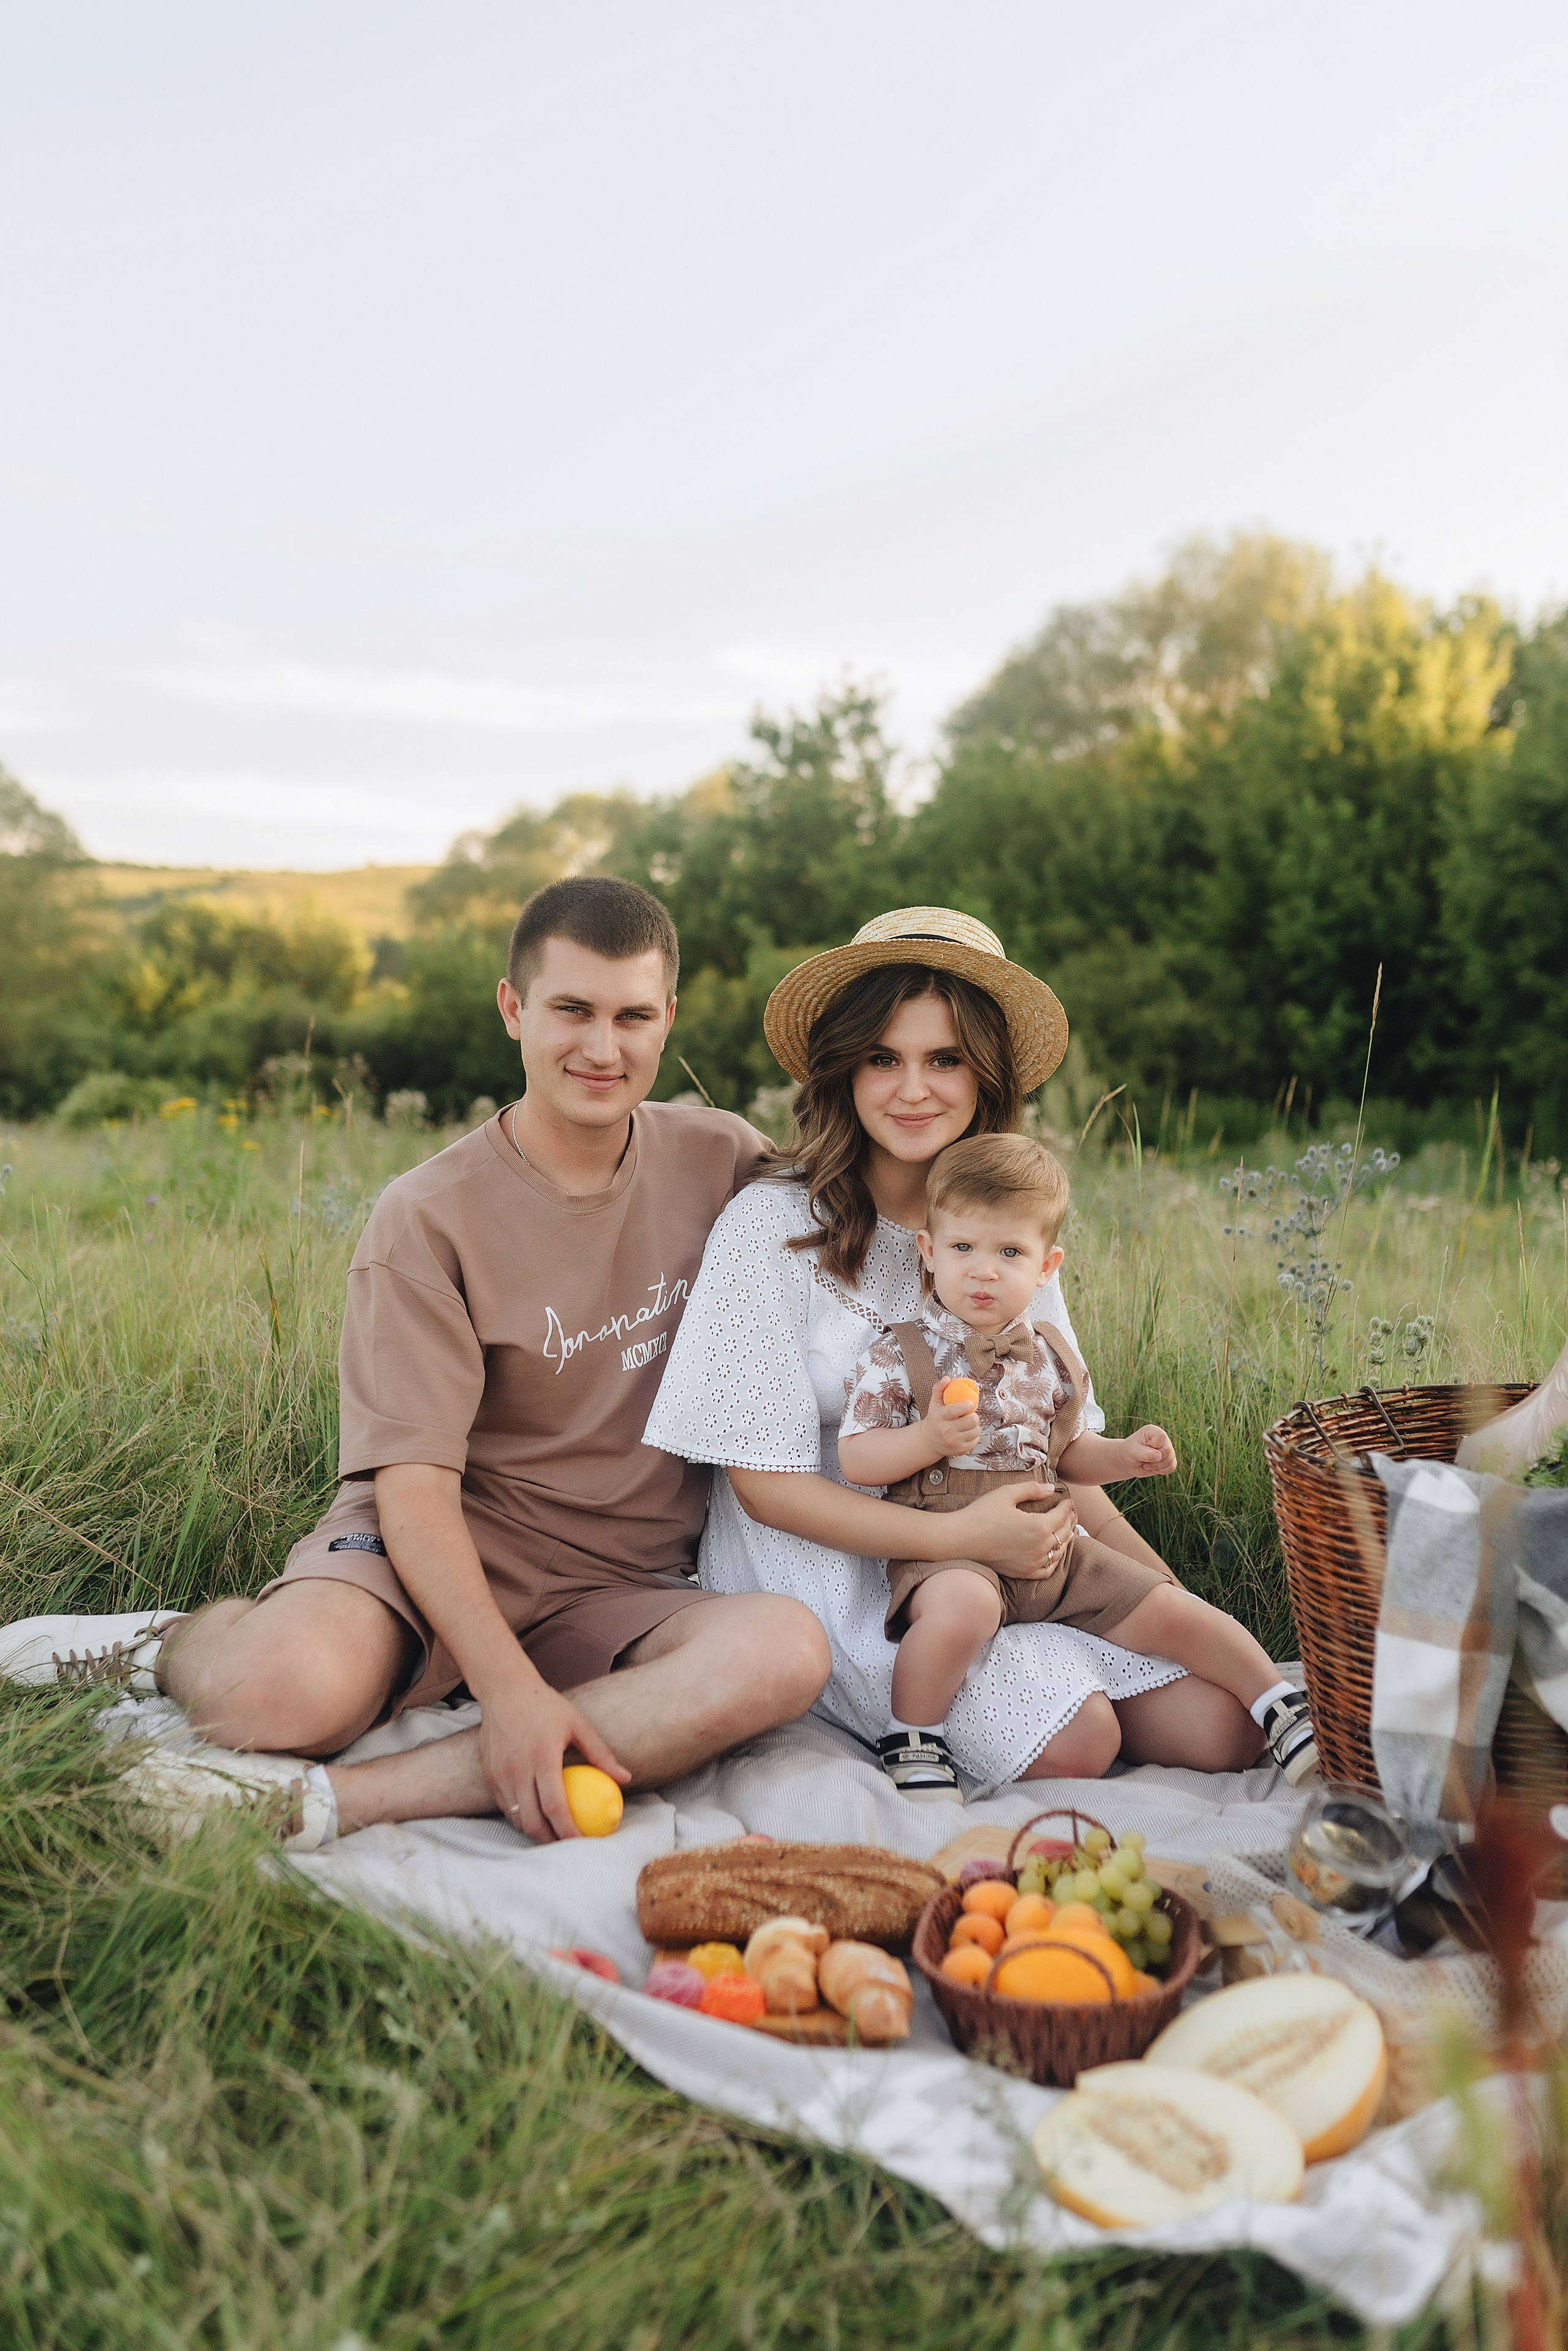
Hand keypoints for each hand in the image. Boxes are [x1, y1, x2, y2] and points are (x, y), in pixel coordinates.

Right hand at [477, 1678, 628, 1842]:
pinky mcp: (489, 1774)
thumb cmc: (546, 1705)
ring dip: (534, 1831)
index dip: (567, 1829)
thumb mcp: (578, 1724)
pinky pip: (505, 1805)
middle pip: (532, 1820)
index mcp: (543, 1756)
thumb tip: (626, 1778)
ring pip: (517, 1817)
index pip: (555, 1805)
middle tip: (567, 1846)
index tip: (581, 1842)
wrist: (504, 1690)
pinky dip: (520, 1816)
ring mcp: (500, 1773)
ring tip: (552, 1835)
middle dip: (550, 1841)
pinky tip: (534, 1816)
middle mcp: (518, 1768)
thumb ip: (601, 1753)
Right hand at [925, 1394, 981, 1457]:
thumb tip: (947, 1378)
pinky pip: (976, 1440)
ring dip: (975, 1426)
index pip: (955, 1410)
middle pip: (971, 1421)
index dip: (966, 1405)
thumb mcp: (934, 1403)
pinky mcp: (959, 1450)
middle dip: (974, 1416)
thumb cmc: (935, 1419)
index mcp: (939, 1417)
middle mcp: (946, 1431)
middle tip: (970, 1414)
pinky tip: (968, 1432)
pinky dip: (974, 1435)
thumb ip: (939, 1389)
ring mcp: (953, 1442)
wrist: (929, 1441)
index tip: (970, 1403)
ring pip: (976, 1431)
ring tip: (969, 1424)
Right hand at [954, 1483, 1075, 1577]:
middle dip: (1069, 1521)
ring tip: (1067, 1531)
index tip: (1067, 1500)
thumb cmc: (981, 1514)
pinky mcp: (1023, 1573)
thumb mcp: (1006, 1494)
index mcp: (1038, 1527)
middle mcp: (1039, 1547)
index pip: (1061, 1515)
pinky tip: (1053, 1553)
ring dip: (1065, 1540)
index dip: (1066, 1506)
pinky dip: (1054, 1561)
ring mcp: (1032, 1563)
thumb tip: (1051, 1489)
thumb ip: (1031, 1489)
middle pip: (1064, 1534)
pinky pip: (1047, 1570)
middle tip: (1069, 1513)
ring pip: (1059, 1552)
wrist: (961, 1539)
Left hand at [1121, 1425, 1177, 1477]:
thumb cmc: (1130, 1452)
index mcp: (1153, 1431)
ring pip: (1170, 1460)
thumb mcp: (1133, 1451)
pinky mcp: (1170, 1460)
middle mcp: (1163, 1439)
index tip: (1144, 1446)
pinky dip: (1161, 1471)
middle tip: (1142, 1459)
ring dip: (1156, 1466)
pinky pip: (1172, 1467)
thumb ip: (1145, 1453)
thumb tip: (1159, 1457)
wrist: (1129, 1461)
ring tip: (1146, 1464)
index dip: (1154, 1445)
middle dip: (1154, 1459)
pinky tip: (1153, 1468)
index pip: (1161, 1436)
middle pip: (1167, 1450)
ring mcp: (1168, 1449)